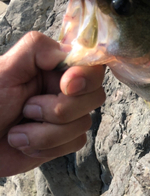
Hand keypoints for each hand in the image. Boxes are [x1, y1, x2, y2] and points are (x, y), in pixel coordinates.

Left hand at [0, 32, 105, 176]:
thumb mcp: (5, 70)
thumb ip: (36, 48)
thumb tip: (67, 51)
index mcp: (52, 67)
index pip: (91, 64)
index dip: (85, 77)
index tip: (66, 86)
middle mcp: (64, 90)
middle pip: (95, 96)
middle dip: (60, 110)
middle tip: (27, 109)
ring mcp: (67, 116)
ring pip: (84, 124)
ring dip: (45, 134)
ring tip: (17, 133)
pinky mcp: (65, 140)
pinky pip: (76, 143)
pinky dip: (47, 147)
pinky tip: (25, 145)